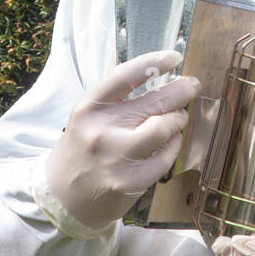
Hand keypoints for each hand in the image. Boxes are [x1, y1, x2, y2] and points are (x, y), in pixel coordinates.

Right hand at [36, 50, 200, 237]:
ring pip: (165, 127)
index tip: (174, 57)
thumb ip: (118, 99)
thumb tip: (162, 77)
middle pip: (154, 101)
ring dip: (178, 119)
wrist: (62, 197)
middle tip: (191, 86)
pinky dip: (173, 146)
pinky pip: (166, 155)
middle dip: (181, 91)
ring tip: (178, 118)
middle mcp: (100, 131)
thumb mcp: (88, 118)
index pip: (125, 76)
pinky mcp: (131, 182)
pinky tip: (167, 144)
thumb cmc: (83, 149)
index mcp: (88, 108)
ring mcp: (116, 158)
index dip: (154, 62)